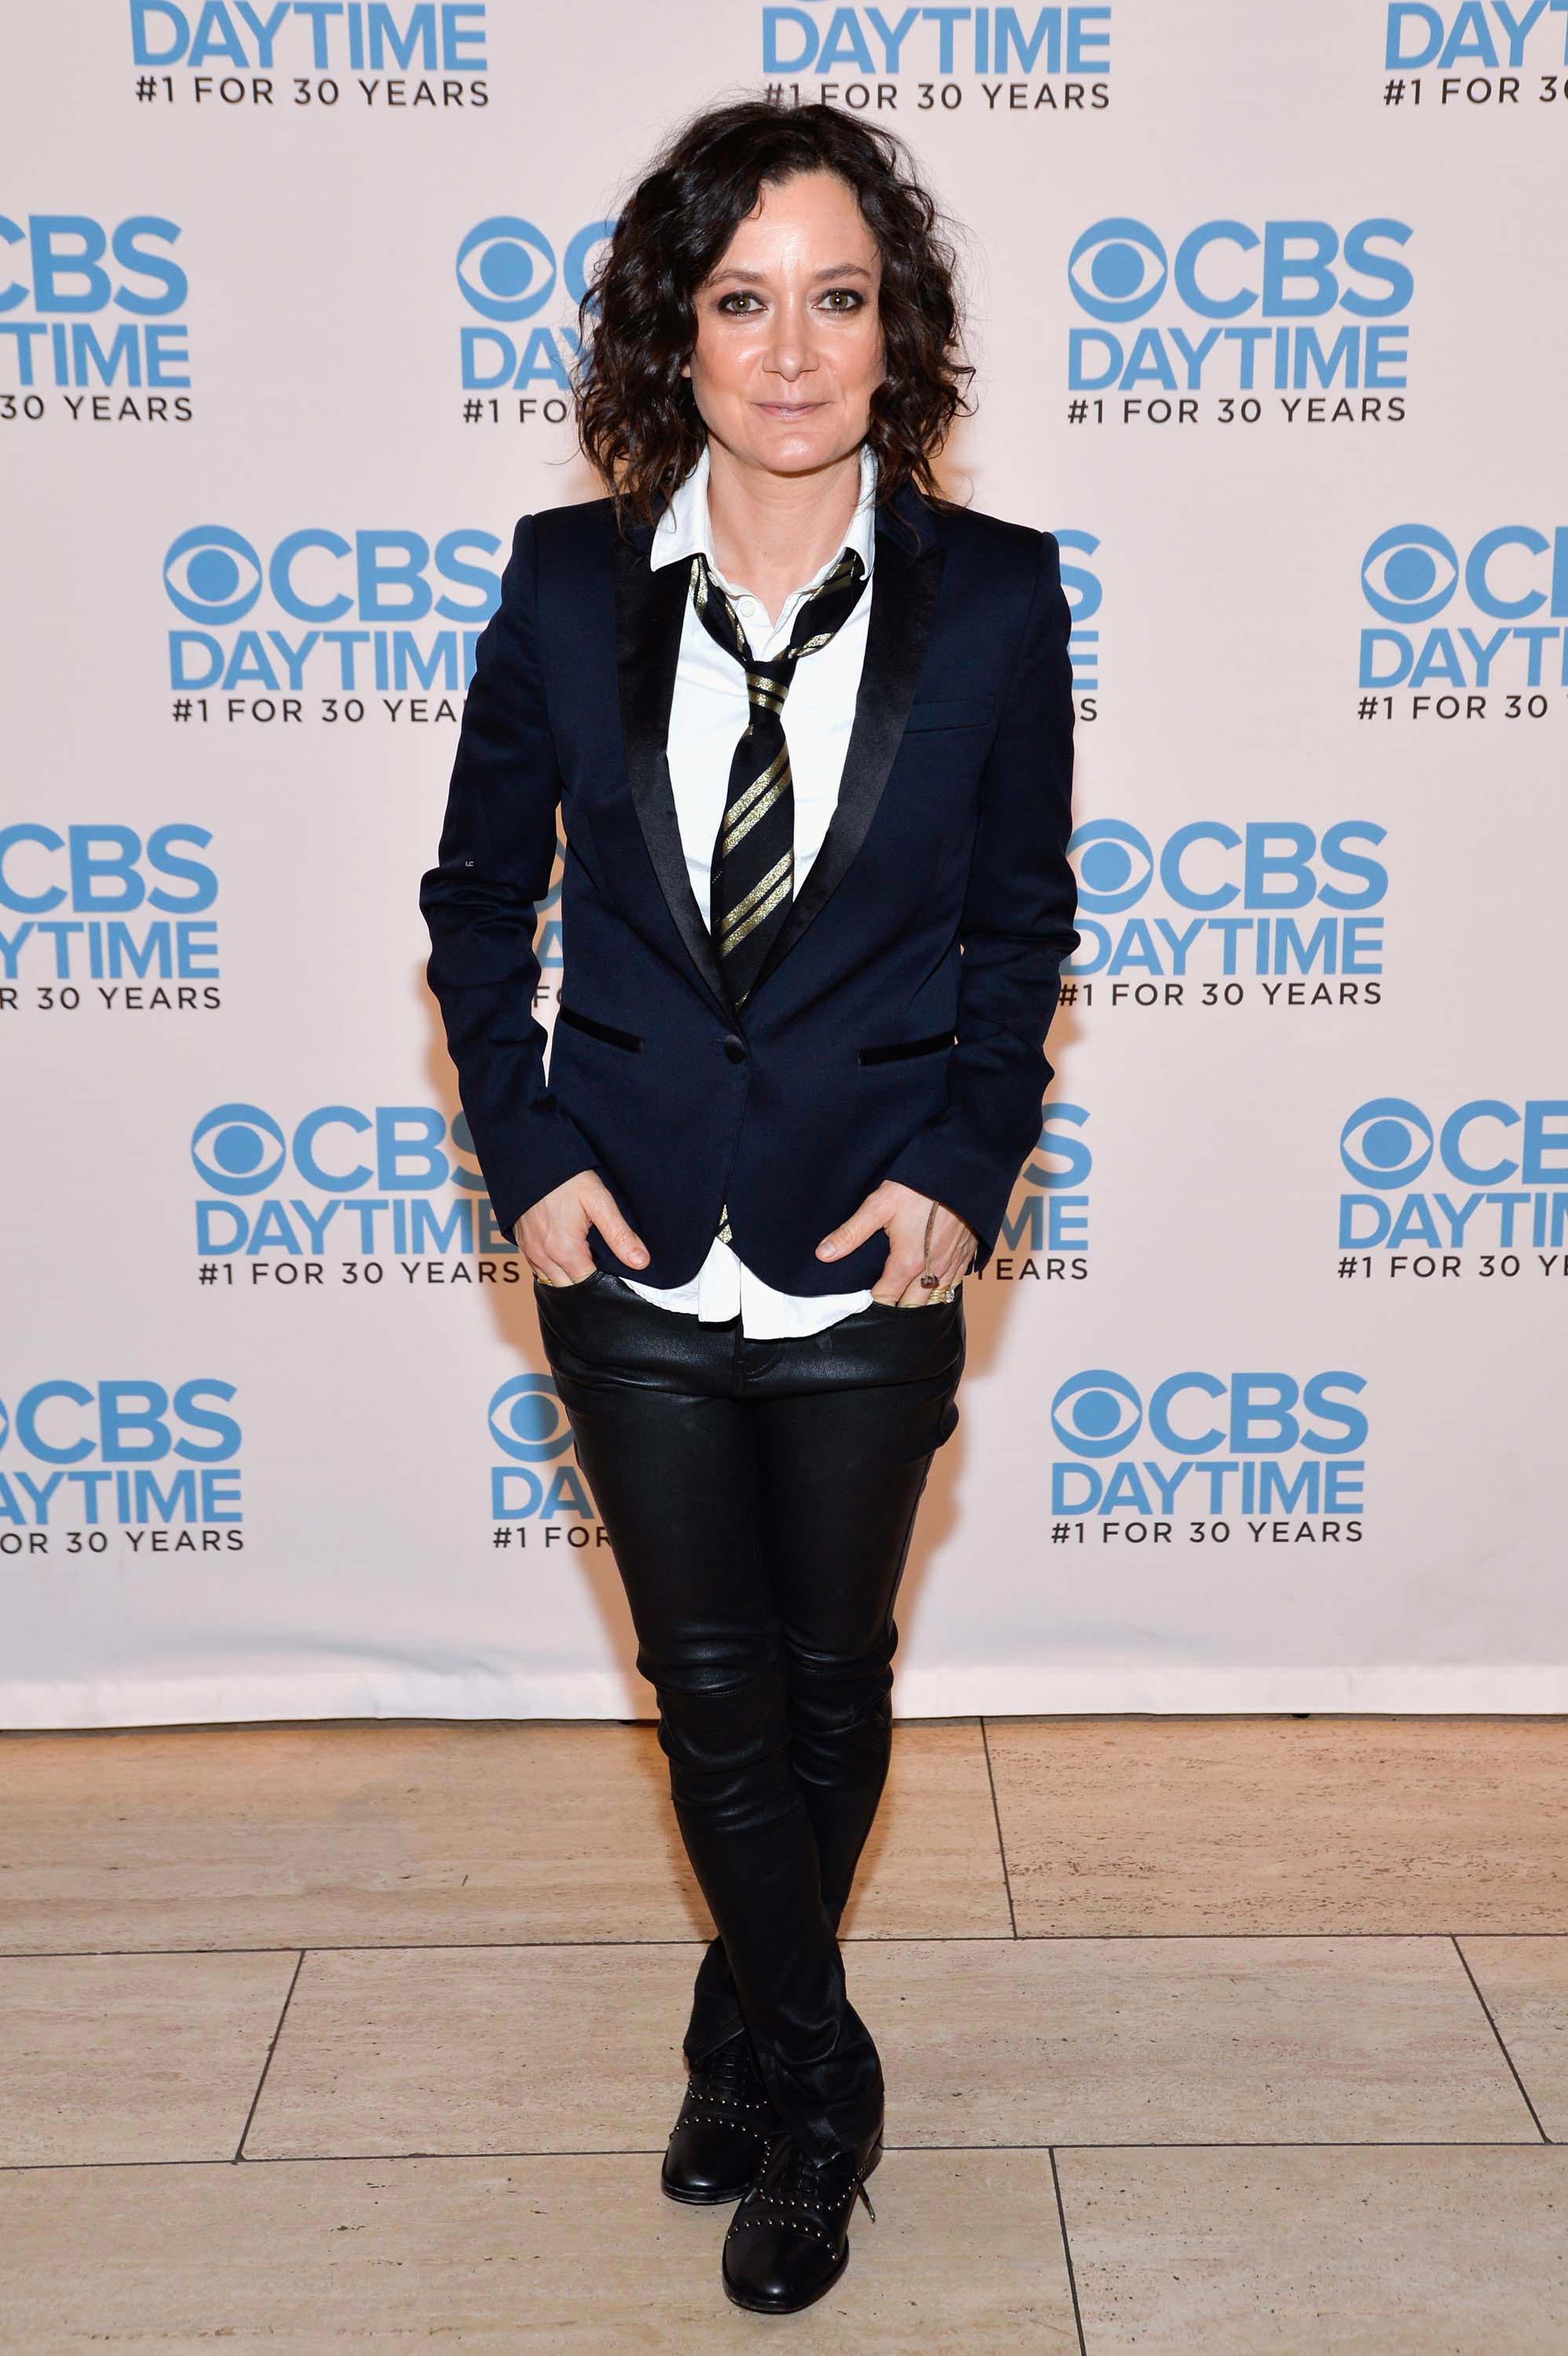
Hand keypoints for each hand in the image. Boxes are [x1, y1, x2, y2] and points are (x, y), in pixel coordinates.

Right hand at [515, 1171, 649, 1285]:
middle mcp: (544, 1257)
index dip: (607, 1284)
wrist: (533, 1159)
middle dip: (589, 1285)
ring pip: (555, 1283)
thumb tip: (640, 1262)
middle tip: (607, 1268)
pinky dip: (556, 1271)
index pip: (590, 1286)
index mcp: (565, 1250)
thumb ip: (620, 1234)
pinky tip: (570, 1258)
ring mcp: (531, 1252)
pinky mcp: (523, 1246)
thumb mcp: (599, 1201)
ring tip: (590, 1263)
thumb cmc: (567, 1177)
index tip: (619, 1274)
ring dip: (572, 1280)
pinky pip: (541, 1272)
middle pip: (572, 1289)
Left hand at [815, 1179, 976, 1305]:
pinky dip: (941, 1290)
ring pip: (935, 1300)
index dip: (872, 1305)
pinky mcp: (966, 1256)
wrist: (959, 1172)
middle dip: (896, 1310)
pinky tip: (931, 1284)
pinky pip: (954, 1285)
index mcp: (907, 1263)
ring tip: (904, 1300)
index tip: (862, 1305)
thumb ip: (851, 1232)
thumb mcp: (879, 1205)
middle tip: (882, 1307)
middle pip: (912, 1308)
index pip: (886, 1299)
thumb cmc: (919, 1188)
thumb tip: (823, 1254)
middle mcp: (931, 1271)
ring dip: (919, 1303)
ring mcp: (951, 1265)